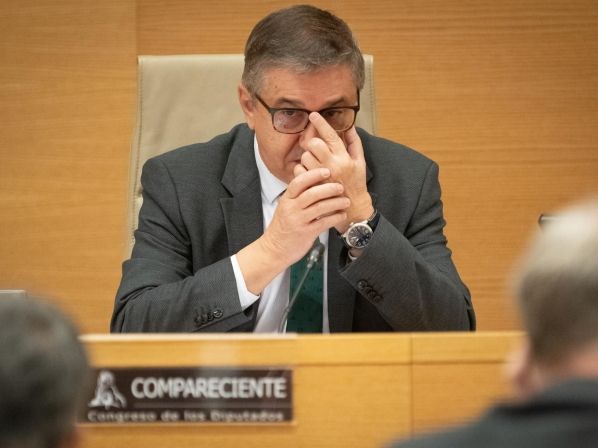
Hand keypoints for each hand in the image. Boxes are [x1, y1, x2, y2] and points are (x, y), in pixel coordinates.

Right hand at [263, 167, 348, 264]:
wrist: (274, 250)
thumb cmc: (282, 228)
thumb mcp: (285, 208)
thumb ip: (297, 196)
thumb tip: (313, 182)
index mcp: (286, 200)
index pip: (299, 182)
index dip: (314, 174)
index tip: (327, 171)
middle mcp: (291, 209)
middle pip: (312, 193)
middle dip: (330, 188)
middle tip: (340, 187)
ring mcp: (298, 221)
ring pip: (320, 207)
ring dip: (336, 203)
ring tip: (346, 201)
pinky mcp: (306, 233)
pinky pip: (324, 222)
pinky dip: (335, 217)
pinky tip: (342, 215)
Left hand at [295, 112, 372, 232]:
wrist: (352, 207)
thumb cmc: (356, 182)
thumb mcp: (359, 161)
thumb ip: (354, 142)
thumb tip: (349, 126)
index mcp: (344, 158)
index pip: (330, 135)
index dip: (320, 123)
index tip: (313, 115)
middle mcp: (332, 165)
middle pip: (313, 144)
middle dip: (312, 143)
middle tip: (316, 148)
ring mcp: (320, 176)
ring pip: (305, 157)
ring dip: (308, 157)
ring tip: (316, 164)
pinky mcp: (312, 186)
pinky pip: (299, 170)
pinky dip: (302, 169)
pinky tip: (310, 173)